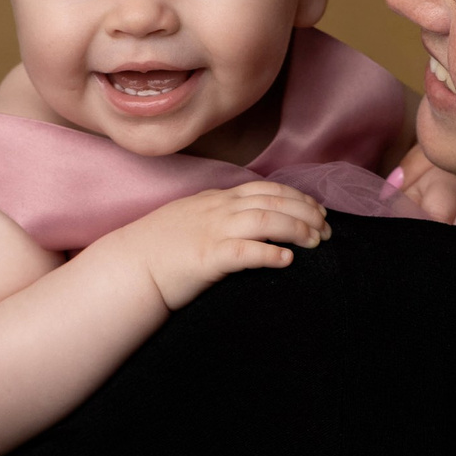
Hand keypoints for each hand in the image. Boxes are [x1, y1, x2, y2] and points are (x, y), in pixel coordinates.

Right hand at [94, 180, 331, 313]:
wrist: (128, 267)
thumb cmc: (158, 250)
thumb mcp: (190, 220)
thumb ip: (217, 217)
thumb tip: (243, 224)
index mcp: (215, 199)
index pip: (265, 189)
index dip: (296, 197)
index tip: (317, 209)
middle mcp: (217, 209)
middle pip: (272, 201)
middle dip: (305, 212)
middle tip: (327, 229)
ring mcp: (212, 231)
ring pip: (265, 221)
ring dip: (297, 229)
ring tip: (317, 242)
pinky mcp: (207, 258)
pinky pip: (246, 252)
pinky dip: (270, 253)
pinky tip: (287, 260)